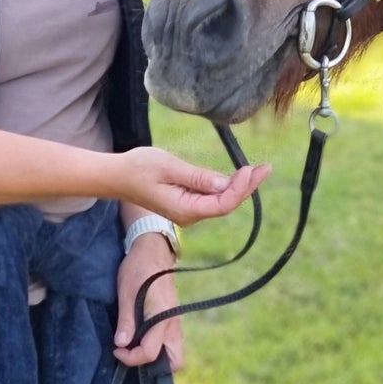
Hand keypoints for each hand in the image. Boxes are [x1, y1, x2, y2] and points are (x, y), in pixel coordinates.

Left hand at [113, 232, 183, 368]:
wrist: (153, 248)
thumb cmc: (139, 267)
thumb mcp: (126, 292)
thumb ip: (126, 320)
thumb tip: (121, 344)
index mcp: (162, 317)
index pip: (150, 353)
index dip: (131, 358)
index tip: (117, 349)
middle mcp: (174, 322)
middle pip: (176, 361)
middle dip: (156, 368)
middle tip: (133, 356)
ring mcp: (176, 320)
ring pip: (175, 352)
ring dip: (157, 356)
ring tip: (135, 347)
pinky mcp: (173, 316)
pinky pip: (171, 341)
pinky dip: (160, 347)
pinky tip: (142, 337)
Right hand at [124, 148, 269, 225]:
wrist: (117, 176)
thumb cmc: (140, 169)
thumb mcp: (170, 168)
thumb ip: (197, 177)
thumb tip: (223, 183)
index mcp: (185, 209)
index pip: (223, 204)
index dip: (240, 188)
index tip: (249, 169)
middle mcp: (189, 215)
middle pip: (226, 204)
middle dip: (247, 187)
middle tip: (265, 168)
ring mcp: (188, 211)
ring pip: (221, 201)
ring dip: (239, 187)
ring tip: (257, 170)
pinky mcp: (186, 203)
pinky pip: (212, 198)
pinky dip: (226, 187)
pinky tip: (238, 177)